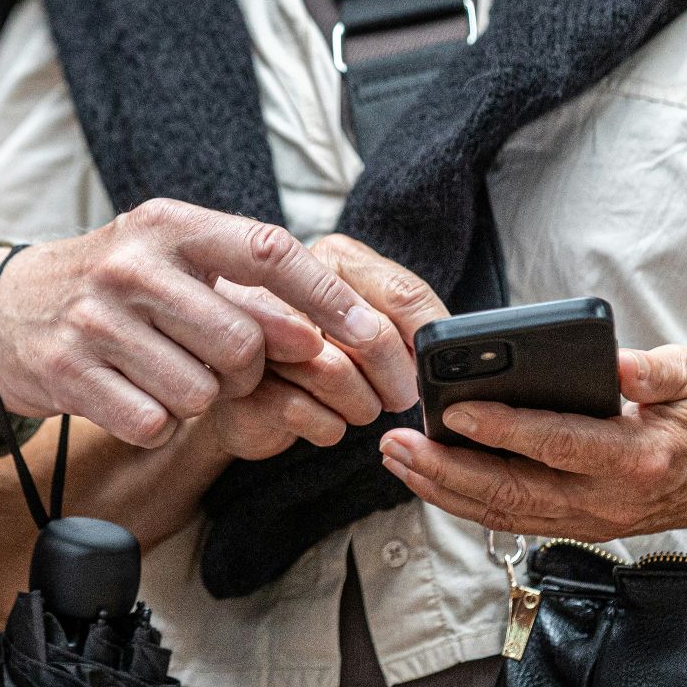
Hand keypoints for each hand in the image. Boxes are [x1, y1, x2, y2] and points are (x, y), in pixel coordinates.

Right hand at [0, 200, 420, 447]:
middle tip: (220, 367)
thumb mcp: (171, 259)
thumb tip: (322, 338)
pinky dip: (154, 422)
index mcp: (172, 224)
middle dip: (247, 372)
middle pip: (242, 342)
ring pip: (199, 391)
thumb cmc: (113, 288)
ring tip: (165, 375)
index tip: (375, 339)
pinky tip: (130, 395)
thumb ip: (242, 286)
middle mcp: (133, 263)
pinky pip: (152, 422)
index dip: (330, 300)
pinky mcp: (67, 372)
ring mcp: (96, 318)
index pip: (270, 252)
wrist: (0, 310)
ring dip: (198, 400)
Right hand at [211, 234, 446, 458]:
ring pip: (336, 374)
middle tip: (401, 397)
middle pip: (372, 333)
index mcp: (332, 259)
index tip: (437, 367)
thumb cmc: (323, 353)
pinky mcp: (240, 384)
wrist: (252, 393)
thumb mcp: (369, 324)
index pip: (401, 292)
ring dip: (362, 406)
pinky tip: (325, 420)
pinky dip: (328, 427)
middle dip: (397, 380)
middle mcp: (288, 285)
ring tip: (361, 407)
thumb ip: (406, 320)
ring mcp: (257, 333)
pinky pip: (304, 412)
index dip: (428, 338)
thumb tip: (446, 345)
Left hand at [377, 345, 686, 540]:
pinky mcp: (583, 525)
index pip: (556, 445)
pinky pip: (515, 518)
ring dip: (444, 490)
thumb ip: (657, 371)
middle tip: (395, 443)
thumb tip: (615, 364)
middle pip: (512, 493)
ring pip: (504, 514)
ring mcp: (594, 520)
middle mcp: (610, 500)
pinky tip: (433, 477)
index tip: (454, 409)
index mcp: (639, 457)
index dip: (502, 429)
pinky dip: (467, 501)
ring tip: (398, 459)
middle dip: (445, 469)